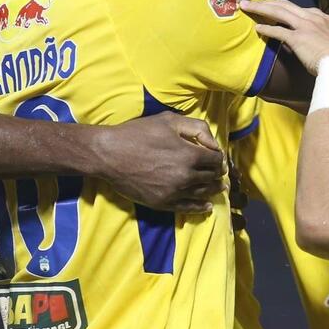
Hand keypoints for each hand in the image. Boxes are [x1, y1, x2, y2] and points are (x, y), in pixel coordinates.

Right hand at [90, 112, 225, 212]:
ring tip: (219, 188)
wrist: (108, 154)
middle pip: (211, 178)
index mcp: (190, 155)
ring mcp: (174, 192)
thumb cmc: (138, 133)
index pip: (216, 160)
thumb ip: (197, 128)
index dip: (218, 158)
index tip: (216, 157)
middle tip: (219, 172)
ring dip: (213, 190)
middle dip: (217, 174)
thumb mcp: (169, 121)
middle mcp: (185, 176)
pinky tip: (207, 206)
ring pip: (202, 193)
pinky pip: (187, 208)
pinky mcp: (162, 203)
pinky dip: (200, 207)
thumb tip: (214, 144)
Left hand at [238, 0, 328, 73]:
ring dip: (260, 8)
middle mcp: (314, 18)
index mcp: (326, 19)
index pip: (304, 10)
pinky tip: (257, 28)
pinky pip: (278, 31)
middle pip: (286, 5)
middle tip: (253, 1)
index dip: (289, 8)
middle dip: (268, 2)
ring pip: (279, 12)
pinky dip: (266, 28)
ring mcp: (305, 27)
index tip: (278, 8)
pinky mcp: (297, 38)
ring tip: (246, 6)